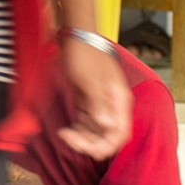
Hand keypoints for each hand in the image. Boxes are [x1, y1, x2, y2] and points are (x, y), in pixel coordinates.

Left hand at [58, 39, 131, 159]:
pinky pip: (87, 125)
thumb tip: (108, 125)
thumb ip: (99, 104)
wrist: (77, 37)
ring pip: (97, 133)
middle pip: (108, 137)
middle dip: (91, 144)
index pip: (120, 134)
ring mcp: (101, 106)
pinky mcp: (89, 104)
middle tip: (70, 140)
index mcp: (119, 102)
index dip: (106, 145)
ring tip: (65, 134)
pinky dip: (78, 131)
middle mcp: (113, 107)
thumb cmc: (85, 54)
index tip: (86, 147)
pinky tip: (65, 131)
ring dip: (82, 139)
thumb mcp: (90, 80)